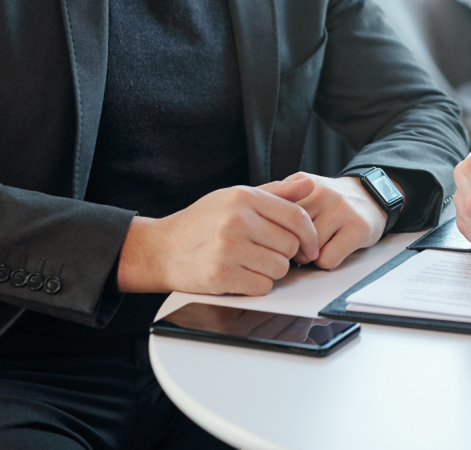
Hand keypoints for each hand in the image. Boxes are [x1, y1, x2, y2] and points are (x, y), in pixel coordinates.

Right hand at [117, 180, 319, 296]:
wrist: (160, 249)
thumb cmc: (201, 223)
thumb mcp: (235, 198)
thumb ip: (276, 192)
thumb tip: (310, 184)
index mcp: (244, 197)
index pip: (296, 217)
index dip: (310, 235)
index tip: (309, 247)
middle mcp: (237, 220)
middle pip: (290, 245)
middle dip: (285, 254)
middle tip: (268, 254)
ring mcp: (228, 248)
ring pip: (279, 268)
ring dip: (271, 271)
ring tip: (251, 264)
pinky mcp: (220, 275)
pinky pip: (262, 287)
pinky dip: (256, 286)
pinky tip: (241, 276)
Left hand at [271, 171, 390, 269]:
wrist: (371, 195)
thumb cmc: (328, 202)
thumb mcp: (301, 192)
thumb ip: (273, 201)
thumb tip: (244, 224)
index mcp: (301, 182)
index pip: (271, 215)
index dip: (271, 233)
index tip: (274, 237)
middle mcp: (322, 192)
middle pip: (288, 236)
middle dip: (290, 248)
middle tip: (298, 245)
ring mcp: (342, 209)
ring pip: (308, 251)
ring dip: (309, 257)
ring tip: (317, 246)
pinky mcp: (358, 228)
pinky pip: (327, 259)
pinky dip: (326, 262)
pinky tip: (333, 249)